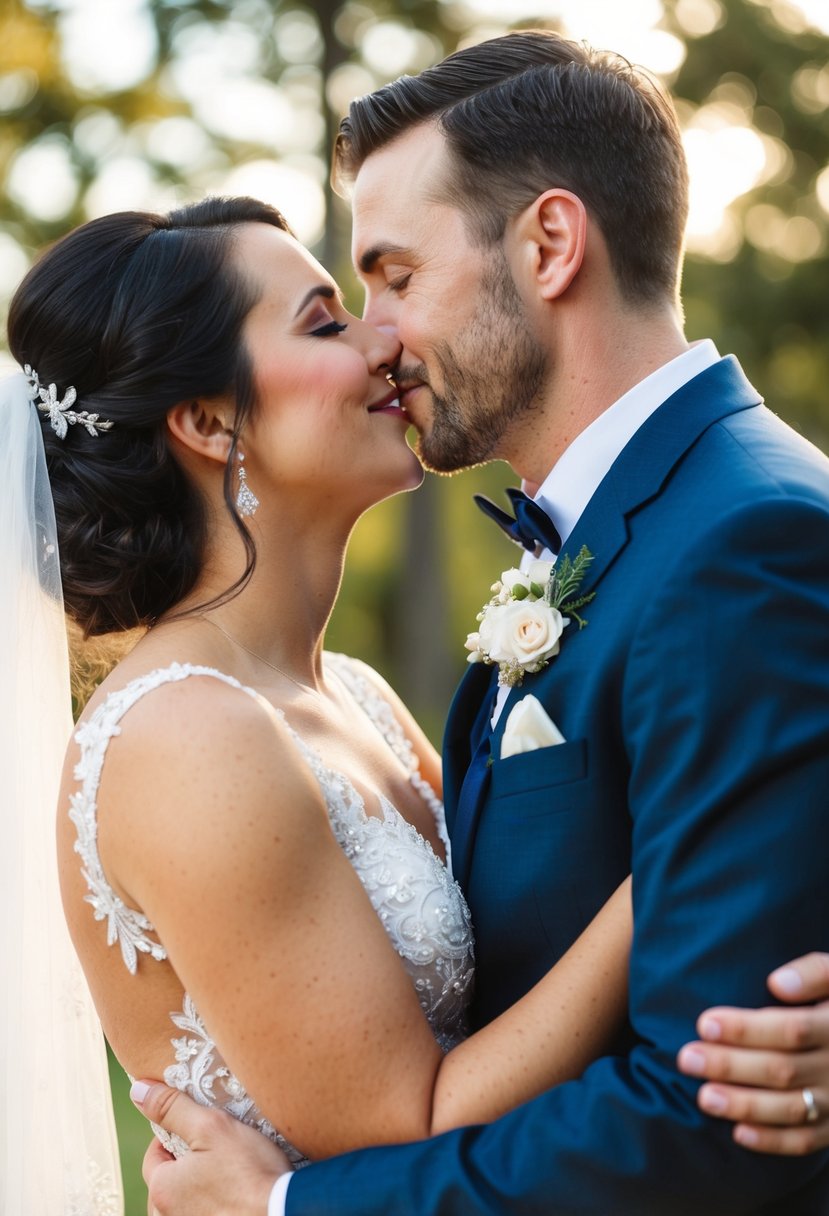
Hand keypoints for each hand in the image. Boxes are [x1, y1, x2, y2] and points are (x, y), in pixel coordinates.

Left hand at [133, 1081, 290, 1215]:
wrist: (283, 1211)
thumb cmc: (250, 1173)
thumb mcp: (211, 1127)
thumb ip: (172, 1108)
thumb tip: (139, 1090)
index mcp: (162, 1189)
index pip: (153, 1155)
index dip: (173, 1135)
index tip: (198, 1128)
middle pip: (167, 1183)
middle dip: (183, 1165)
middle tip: (213, 1150)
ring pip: (182, 1203)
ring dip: (196, 1189)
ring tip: (225, 1174)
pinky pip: (201, 1214)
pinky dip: (211, 1204)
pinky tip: (232, 1195)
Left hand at [677, 953, 828, 1154]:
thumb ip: (814, 973)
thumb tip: (778, 984)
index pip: (791, 1030)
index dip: (747, 1029)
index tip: (705, 1024)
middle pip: (782, 1070)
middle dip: (730, 1066)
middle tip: (686, 1059)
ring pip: (790, 1109)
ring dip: (744, 1105)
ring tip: (704, 1097)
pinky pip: (806, 1140)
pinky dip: (773, 1141)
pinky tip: (738, 1133)